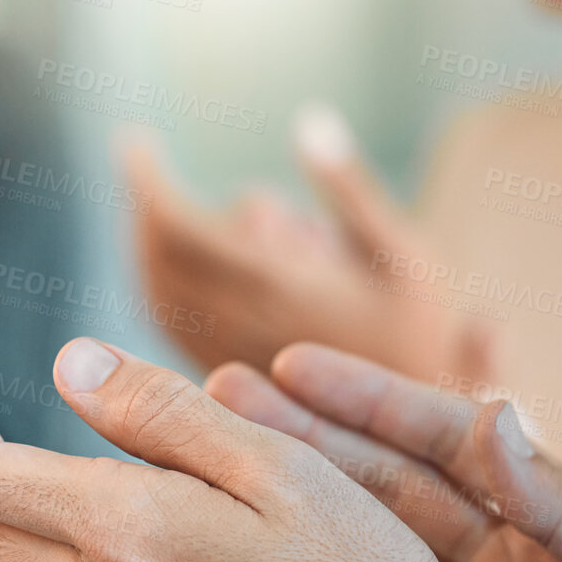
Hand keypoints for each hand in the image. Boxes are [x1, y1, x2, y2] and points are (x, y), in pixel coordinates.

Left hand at [131, 105, 493, 382]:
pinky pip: (170, 323)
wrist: (427, 443)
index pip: (176, 228)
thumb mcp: (404, 253)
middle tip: (145, 165)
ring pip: (158, 292)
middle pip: (156, 257)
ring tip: (161, 207)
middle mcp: (234, 325)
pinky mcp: (226, 378)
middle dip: (147, 208)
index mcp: (271, 285)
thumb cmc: (427, 339)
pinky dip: (160, 280)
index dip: (146, 181)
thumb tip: (309, 119)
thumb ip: (348, 187)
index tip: (135, 140)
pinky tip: (174, 264)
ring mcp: (223, 355)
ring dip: (151, 245)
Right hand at [211, 345, 561, 561]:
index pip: (447, 443)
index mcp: (551, 526)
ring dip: (292, 504)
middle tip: (225, 396)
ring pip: (358, 551)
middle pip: (383, 484)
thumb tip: (499, 415)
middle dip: (305, 436)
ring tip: (216, 463)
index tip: (295, 366)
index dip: (371, 402)